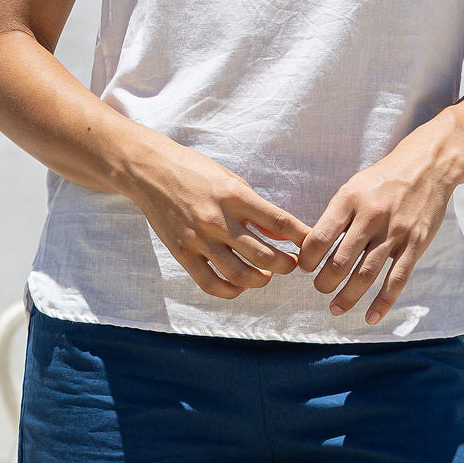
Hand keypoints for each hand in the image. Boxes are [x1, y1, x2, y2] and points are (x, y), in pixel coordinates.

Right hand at [125, 143, 311, 299]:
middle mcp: (219, 220)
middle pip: (265, 255)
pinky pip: (211, 283)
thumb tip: (283, 233)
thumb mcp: (231, 180)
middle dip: (287, 264)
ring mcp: (199, 239)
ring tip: (268, 275)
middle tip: (292, 264)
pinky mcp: (182, 253)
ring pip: (241, 274)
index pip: (280, 222)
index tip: (312, 245)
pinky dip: (231, 290)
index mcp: (235, 196)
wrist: (151, 172)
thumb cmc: (195, 171)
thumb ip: (256, 208)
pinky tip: (240, 285)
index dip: (302, 237)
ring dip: (262, 279)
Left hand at [297, 140, 453, 323]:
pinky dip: (382, 302)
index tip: (304, 267)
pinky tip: (370, 316)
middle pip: (341, 260)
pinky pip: (397, 279)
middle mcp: (371, 216)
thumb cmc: (383, 179)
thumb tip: (312, 247)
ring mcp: (395, 231)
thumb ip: (336, 215)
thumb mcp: (354, 187)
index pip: (320, 237)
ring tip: (335, 308)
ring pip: (366, 274)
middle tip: (319, 289)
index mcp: (350, 199)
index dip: (307, 258)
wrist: (427, 166)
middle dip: (325, 282)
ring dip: (348, 296)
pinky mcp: (415, 244)